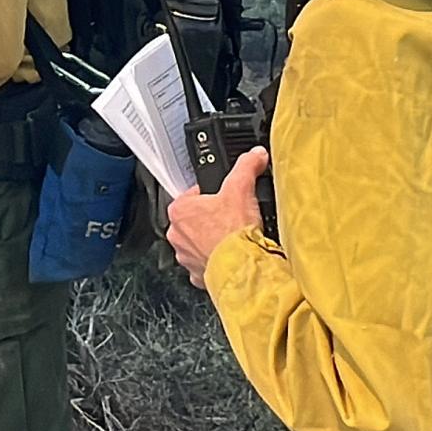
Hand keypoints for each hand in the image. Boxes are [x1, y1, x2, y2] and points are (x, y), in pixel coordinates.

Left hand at [165, 147, 270, 285]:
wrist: (242, 269)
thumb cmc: (234, 233)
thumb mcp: (242, 188)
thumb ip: (247, 166)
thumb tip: (255, 155)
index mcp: (179, 210)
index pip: (194, 194)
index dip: (212, 194)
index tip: (225, 198)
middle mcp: (177, 235)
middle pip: (196, 220)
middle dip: (213, 219)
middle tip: (232, 218)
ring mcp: (186, 256)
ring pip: (200, 243)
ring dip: (214, 241)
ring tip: (234, 238)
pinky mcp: (198, 275)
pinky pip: (207, 263)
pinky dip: (218, 260)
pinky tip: (233, 255)